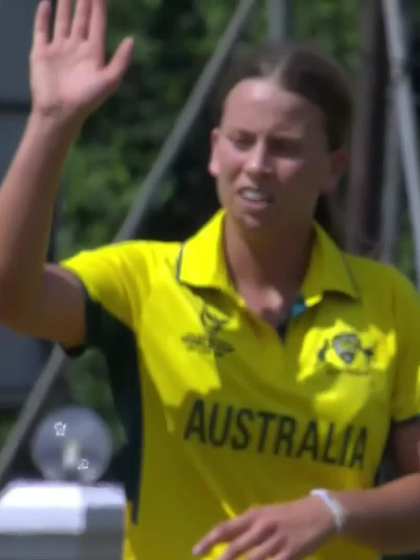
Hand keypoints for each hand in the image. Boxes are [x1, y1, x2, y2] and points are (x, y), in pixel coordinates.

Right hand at [30, 0, 133, 124]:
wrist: (60, 113)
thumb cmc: (86, 100)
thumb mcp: (109, 81)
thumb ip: (121, 61)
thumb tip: (131, 39)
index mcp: (93, 54)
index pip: (97, 23)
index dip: (99, 6)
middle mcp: (77, 49)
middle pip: (81, 18)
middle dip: (84, 0)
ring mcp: (59, 50)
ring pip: (63, 20)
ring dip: (65, 4)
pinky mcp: (42, 53)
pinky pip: (42, 29)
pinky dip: (43, 15)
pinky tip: (47, 2)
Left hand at [193, 496, 335, 559]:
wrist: (320, 513)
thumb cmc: (289, 514)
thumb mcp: (266, 514)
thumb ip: (248, 526)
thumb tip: (226, 538)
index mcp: (254, 515)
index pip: (225, 528)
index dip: (208, 541)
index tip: (195, 552)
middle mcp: (262, 527)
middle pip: (234, 549)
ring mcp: (276, 541)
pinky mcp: (290, 554)